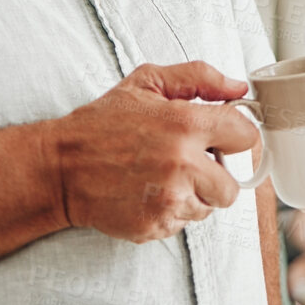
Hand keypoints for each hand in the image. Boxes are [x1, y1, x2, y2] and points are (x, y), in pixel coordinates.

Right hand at [49, 62, 257, 242]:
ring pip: (207, 208)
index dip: (234, 136)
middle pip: (231, 186)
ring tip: (160, 177)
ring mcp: (169, 200)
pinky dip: (169, 211)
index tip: (220, 138)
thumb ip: (198, 78)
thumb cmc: (100, 124)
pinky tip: (146, 193)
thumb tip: (238, 88)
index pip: (245, 136)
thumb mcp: (146, 82)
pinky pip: (181, 224)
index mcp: (185, 125)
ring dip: (192, 195)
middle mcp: (182, 165)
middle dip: (214, 176)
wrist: (59, 169)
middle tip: (188, 164)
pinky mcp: (155, 226)